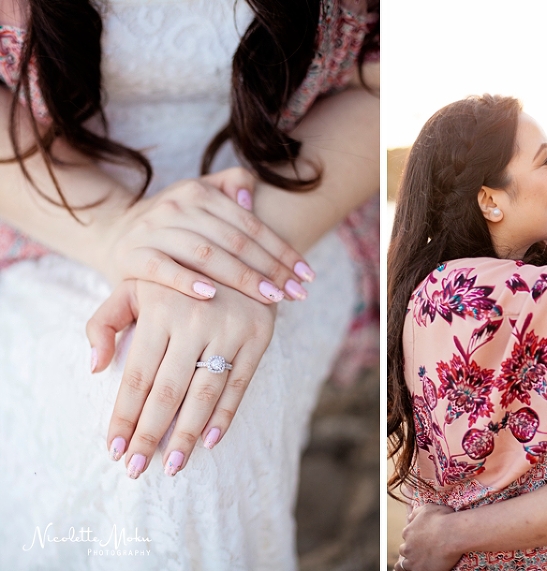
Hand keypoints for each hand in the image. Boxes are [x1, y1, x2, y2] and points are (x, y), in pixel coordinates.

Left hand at [86, 278, 275, 476]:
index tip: (113, 449)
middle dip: (149, 434)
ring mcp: (231, 329)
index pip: (137, 375)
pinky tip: (209, 441)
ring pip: (205, 393)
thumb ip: (104, 322)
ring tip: (172, 466)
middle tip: (136, 471)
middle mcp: (195, 320)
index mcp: (161, 308)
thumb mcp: (134, 285)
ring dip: (187, 433)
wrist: (239, 249)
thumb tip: (94, 367)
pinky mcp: (259, 336)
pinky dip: (225, 415)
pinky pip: (241, 384)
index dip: (124, 415)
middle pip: (168, 390)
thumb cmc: (174, 278)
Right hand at [102, 167, 313, 303]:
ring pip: (206, 255)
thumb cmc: (172, 221)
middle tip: (297, 293)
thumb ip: (229, 185)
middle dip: (271, 269)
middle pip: (235, 241)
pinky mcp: (132, 256)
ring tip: (271, 298)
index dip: (282, 250)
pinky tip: (211, 296)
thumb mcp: (199, 195)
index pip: (251, 225)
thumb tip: (248, 197)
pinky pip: (162, 270)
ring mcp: (153, 231)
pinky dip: (186, 282)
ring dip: (242, 278)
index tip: (307, 275)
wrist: (113, 232)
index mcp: (200, 192)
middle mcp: (177, 207)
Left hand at [398, 504, 461, 570]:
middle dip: (411, 550)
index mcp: (408, 532)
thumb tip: (409, 516)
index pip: (407, 536)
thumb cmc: (443, 519)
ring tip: (420, 561)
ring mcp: (412, 560)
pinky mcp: (420, 570)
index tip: (422, 539)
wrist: (453, 534)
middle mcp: (407, 546)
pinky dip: (416, 570)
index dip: (414, 538)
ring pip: (405, 564)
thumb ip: (416, 513)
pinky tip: (422, 568)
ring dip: (411, 562)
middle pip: (405, 549)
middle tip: (422, 551)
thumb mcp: (427, 509)